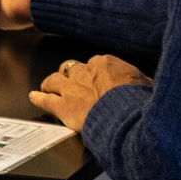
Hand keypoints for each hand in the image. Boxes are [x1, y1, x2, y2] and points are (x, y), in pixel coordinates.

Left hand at [31, 53, 145, 129]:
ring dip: (50, 84)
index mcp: (106, 64)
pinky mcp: (63, 106)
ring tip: (47, 87)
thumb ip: (140, 82)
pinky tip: (34, 97)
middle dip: (71, 76)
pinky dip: (38, 98)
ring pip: (55, 80)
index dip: (93, 73)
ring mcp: (72, 88)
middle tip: (72, 84)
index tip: (95, 79)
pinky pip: (46, 100)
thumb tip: (146, 84)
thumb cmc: (137, 101)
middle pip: (72, 69)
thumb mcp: (146, 85)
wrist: (125, 116)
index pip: (95, 63)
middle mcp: (86, 72)